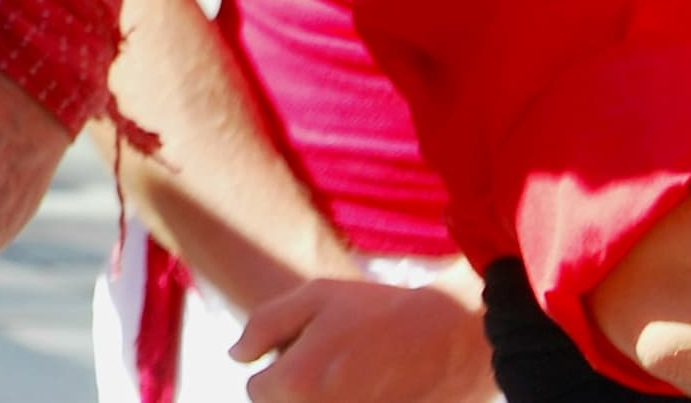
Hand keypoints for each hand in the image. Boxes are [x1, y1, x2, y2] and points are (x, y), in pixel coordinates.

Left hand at [230, 275, 495, 402]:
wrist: (454, 339)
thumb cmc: (380, 312)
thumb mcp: (315, 297)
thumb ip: (263, 325)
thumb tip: (237, 356)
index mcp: (296, 382)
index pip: (257, 391)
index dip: (276, 369)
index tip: (303, 353)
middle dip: (294, 390)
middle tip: (331, 365)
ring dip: (321, 397)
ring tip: (352, 375)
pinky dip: (350, 399)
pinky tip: (372, 387)